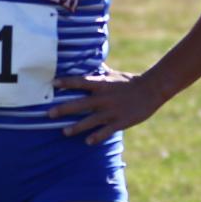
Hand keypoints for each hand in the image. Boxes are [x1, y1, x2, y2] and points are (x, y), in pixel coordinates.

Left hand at [49, 67, 166, 144]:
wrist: (151, 90)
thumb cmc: (130, 81)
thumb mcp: (113, 74)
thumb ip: (99, 71)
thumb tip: (87, 59)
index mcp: (102, 84)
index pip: (80, 82)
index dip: (66, 82)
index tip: (53, 83)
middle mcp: (104, 98)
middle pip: (80, 104)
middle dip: (63, 109)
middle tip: (48, 114)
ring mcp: (112, 111)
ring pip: (90, 121)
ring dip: (76, 127)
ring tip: (64, 132)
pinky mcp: (120, 122)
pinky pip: (106, 131)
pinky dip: (97, 137)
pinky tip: (88, 142)